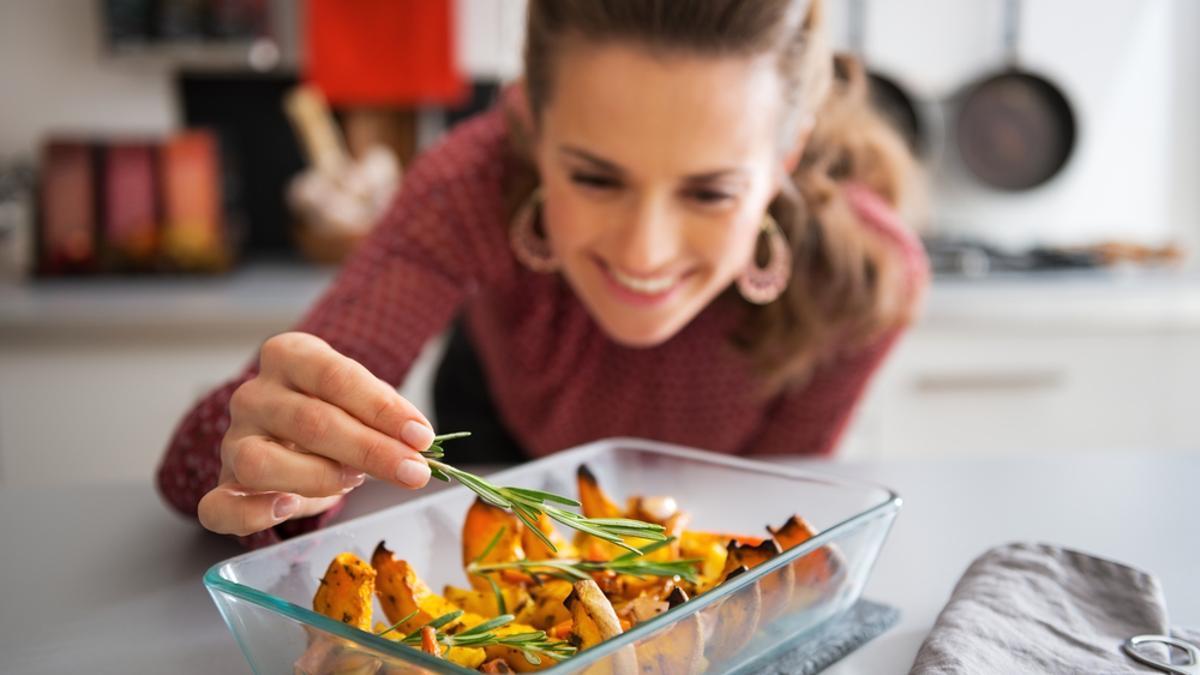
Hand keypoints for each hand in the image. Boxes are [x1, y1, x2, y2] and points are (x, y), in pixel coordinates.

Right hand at [198, 332, 433, 536]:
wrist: (291, 434)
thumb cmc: (334, 412)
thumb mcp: (360, 401)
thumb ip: (382, 417)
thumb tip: (416, 443)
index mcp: (288, 356)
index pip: (334, 376)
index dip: (381, 409)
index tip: (421, 437)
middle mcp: (253, 394)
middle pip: (309, 421)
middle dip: (370, 450)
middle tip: (412, 471)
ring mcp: (232, 439)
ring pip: (261, 462)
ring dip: (319, 477)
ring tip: (353, 480)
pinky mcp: (223, 484)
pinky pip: (219, 506)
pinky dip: (252, 514)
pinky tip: (289, 508)